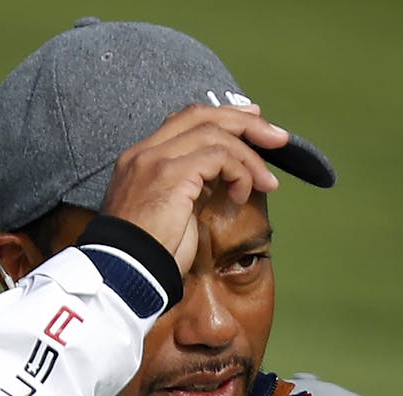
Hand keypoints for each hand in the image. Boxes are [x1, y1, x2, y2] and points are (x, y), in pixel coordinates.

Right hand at [101, 104, 287, 273]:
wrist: (126, 274)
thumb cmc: (148, 254)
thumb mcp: (171, 211)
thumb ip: (191, 185)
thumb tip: (225, 173)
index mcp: (140, 158)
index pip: (184, 120)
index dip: (224, 116)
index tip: (253, 121)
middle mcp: (144, 152)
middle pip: (201, 115)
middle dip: (245, 123)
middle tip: (277, 138)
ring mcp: (154, 160)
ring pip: (214, 133)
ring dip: (249, 156)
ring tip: (267, 182)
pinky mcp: (170, 174)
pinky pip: (219, 156)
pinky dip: (240, 171)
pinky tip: (242, 193)